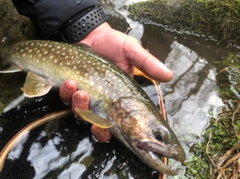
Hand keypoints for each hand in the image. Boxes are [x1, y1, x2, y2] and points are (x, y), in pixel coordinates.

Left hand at [60, 22, 172, 142]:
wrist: (92, 33)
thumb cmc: (114, 43)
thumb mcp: (132, 52)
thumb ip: (148, 64)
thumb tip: (169, 75)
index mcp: (119, 97)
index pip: (117, 122)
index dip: (112, 131)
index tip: (109, 129)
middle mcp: (103, 100)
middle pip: (96, 124)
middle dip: (93, 124)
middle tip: (92, 114)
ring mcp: (86, 95)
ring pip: (80, 112)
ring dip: (78, 105)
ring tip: (78, 90)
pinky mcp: (72, 87)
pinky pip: (66, 98)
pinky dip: (67, 93)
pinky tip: (69, 82)